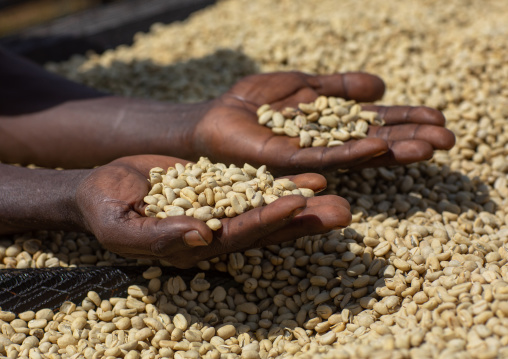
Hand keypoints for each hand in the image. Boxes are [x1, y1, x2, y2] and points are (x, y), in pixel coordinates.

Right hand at [76, 155, 350, 267]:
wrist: (101, 188)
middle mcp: (217, 231)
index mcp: (197, 246)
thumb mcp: (123, 228)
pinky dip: (277, 175)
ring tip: (333, 184)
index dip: (269, 220)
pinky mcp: (220, 186)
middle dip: (303, 217)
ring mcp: (221, 208)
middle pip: (267, 224)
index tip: (297, 204)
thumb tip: (201, 236)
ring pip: (267, 202)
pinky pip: (254, 181)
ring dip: (300, 195)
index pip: (240, 235)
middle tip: (343, 209)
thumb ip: (161, 236)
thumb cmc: (106, 211)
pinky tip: (304, 166)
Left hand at [192, 71, 455, 173]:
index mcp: (327, 129)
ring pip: (352, 153)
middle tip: (447, 140)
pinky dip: (347, 152)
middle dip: (408, 140)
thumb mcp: (301, 88)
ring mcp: (304, 156)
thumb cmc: (251, 105)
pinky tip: (375, 147)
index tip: (439, 121)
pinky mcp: (281, 161)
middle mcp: (322, 147)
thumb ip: (336, 88)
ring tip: (426, 148)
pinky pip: (318, 156)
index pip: (372, 125)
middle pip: (371, 142)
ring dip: (389, 150)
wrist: (212, 120)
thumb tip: (379, 88)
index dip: (404, 123)